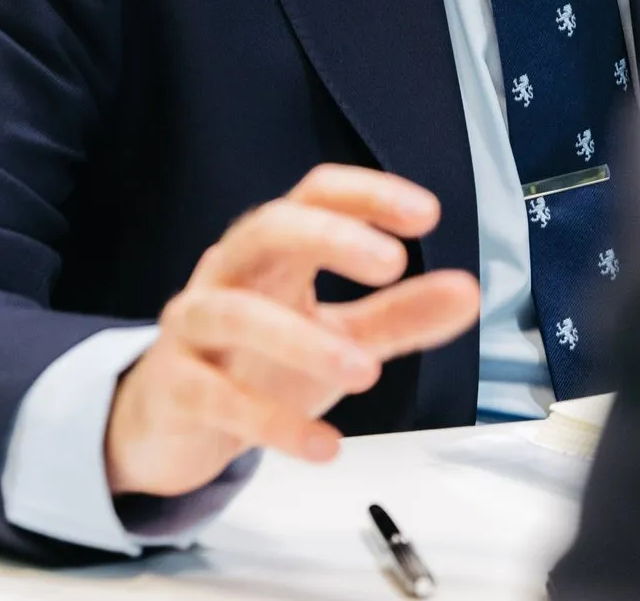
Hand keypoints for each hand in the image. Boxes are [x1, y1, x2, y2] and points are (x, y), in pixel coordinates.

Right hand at [103, 164, 481, 497]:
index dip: (368, 195)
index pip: (315, 194)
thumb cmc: (256, 362)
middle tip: (391, 264)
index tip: (427, 214)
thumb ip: (400, 315)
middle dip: (329, 238)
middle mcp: (229, 273)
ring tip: (367, 372)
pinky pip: (216, 397)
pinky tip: (323, 444)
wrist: (171, 424)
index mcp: (274, 251)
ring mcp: (193, 326)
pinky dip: (271, 422)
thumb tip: (467, 293)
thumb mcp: (338, 335)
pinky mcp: (173, 386)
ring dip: (303, 341)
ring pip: (235, 313)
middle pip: (268, 228)